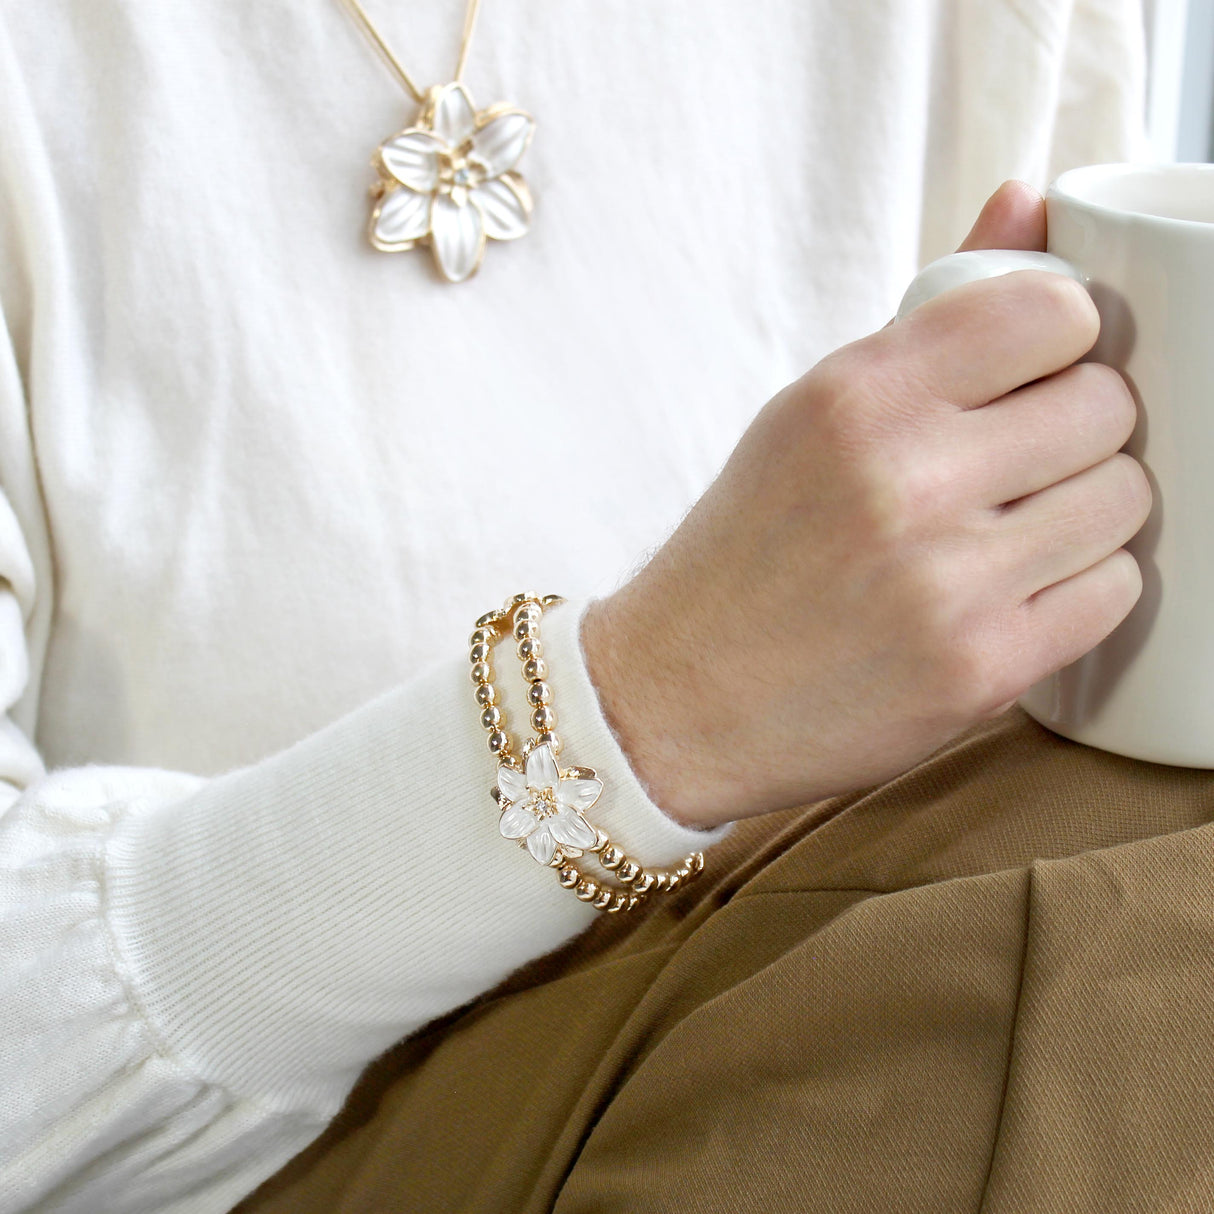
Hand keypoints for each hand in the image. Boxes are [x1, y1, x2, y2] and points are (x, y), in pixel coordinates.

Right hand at [582, 181, 1150, 829]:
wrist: (678, 696)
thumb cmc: (745, 552)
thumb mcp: (808, 415)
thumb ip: (931, 315)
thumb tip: (1030, 198)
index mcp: (855, 396)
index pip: (1053, 309)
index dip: (1063, 340)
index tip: (1036, 373)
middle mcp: (904, 477)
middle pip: (1106, 405)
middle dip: (1079, 430)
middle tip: (1023, 465)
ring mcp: (947, 579)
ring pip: (1125, 500)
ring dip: (1086, 512)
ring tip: (1015, 534)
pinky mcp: (980, 668)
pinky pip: (1114, 593)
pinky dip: (1079, 590)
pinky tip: (1014, 594)